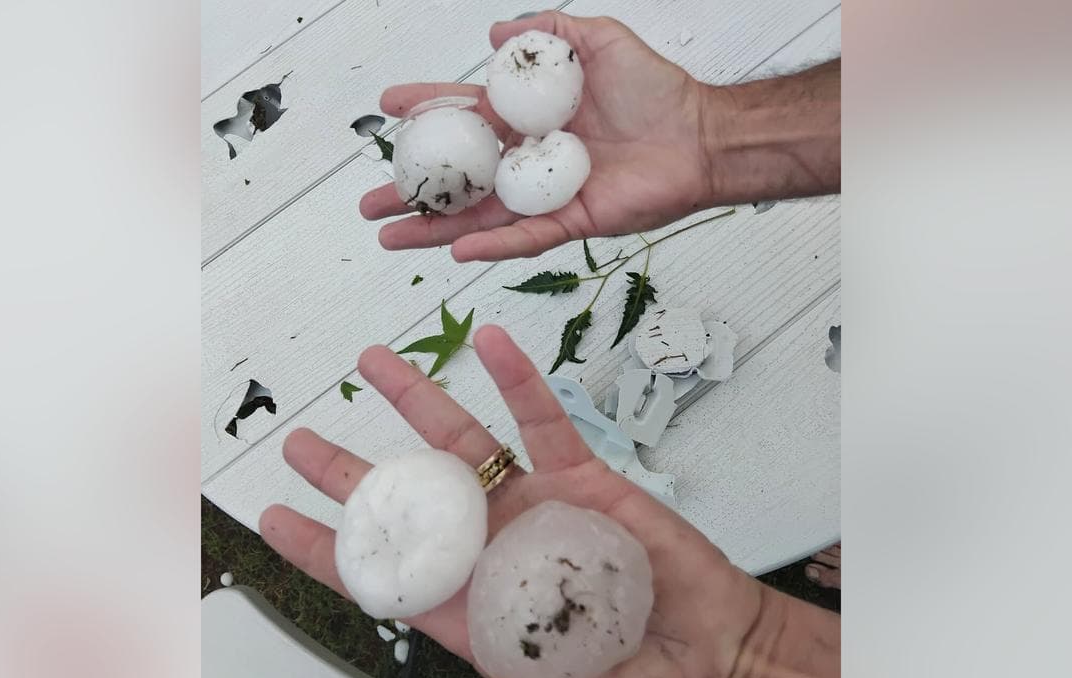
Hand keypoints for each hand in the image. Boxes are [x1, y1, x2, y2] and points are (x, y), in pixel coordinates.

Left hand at [260, 326, 837, 677]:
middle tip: (301, 442)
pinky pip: (542, 422)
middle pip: (405, 500)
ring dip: (416, 401)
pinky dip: (516, 382)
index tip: (275, 520)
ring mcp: (535, 507)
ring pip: (462, 445)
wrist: (713, 652)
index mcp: (474, 607)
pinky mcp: (584, 479)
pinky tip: (491, 345)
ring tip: (374, 362)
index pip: (383, 576)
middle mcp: (492, 549)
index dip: (325, 549)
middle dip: (349, 472)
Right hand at [358, 12, 720, 262]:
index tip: (387, 108)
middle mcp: (531, 159)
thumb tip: (495, 34)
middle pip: (460, 178)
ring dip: (435, 228)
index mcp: (530, 118)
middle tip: (370, 199)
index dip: (426, 112)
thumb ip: (547, 34)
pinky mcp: (572, 222)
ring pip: (480, 216)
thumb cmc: (658, 91)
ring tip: (390, 236)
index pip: (466, 116)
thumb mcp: (597, 40)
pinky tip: (456, 248)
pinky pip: (525, 237)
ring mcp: (547, 194)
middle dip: (413, 190)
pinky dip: (492, 245)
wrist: (700, 134)